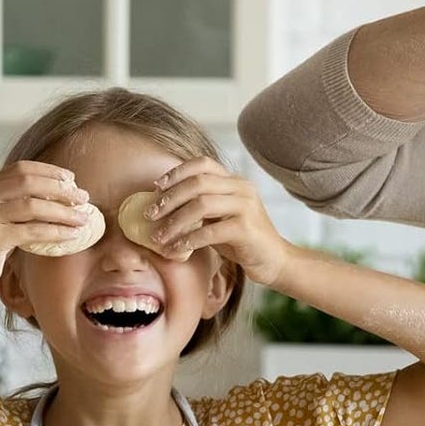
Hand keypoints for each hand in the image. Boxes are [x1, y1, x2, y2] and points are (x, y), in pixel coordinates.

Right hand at [0, 163, 91, 301]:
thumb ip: (15, 207)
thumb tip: (57, 200)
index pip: (20, 169)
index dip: (49, 171)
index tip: (71, 179)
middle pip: (29, 182)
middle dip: (61, 188)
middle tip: (83, 198)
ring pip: (33, 206)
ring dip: (64, 211)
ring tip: (83, 218)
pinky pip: (32, 231)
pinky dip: (56, 232)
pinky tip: (71, 236)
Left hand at [143, 159, 290, 285]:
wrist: (274, 261)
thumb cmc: (241, 241)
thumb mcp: (219, 218)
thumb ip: (199, 207)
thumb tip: (161, 205)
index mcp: (235, 181)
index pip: (202, 164)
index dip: (176, 172)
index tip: (156, 187)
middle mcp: (242, 188)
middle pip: (197, 183)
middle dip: (169, 198)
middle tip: (150, 215)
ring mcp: (246, 206)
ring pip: (201, 205)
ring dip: (174, 221)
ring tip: (158, 237)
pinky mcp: (246, 229)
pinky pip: (209, 231)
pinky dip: (188, 240)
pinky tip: (175, 249)